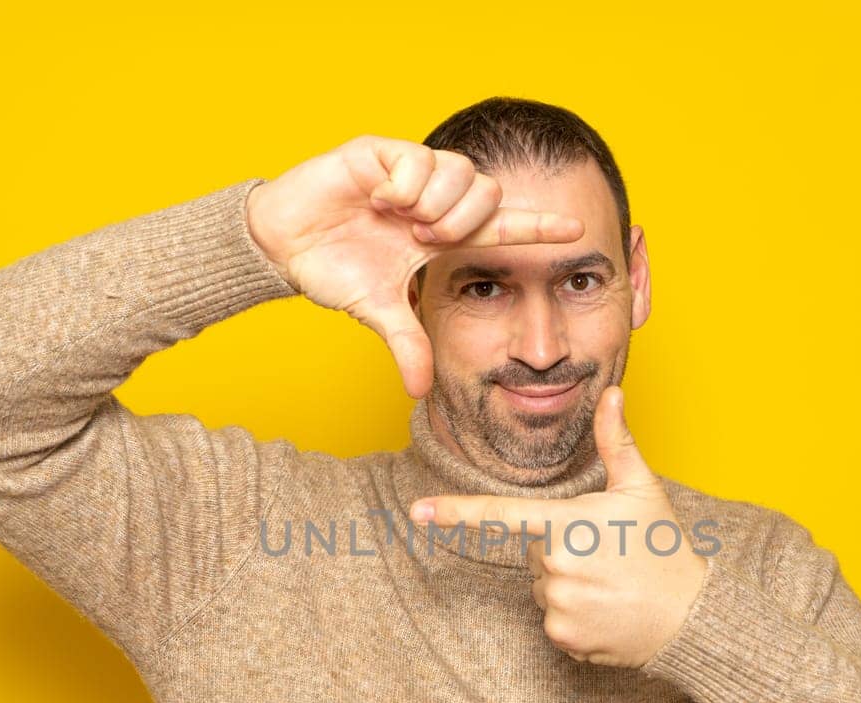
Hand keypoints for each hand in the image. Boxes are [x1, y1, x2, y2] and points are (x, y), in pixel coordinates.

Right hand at [244, 135, 584, 397]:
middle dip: (462, 222)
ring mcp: (410, 172)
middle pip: (488, 193)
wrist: (283, 242)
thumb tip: (420, 393)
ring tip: (400, 220)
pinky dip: (403, 185)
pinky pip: (418, 158)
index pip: (502, 227)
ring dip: (435, 204)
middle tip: (424, 240)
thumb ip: (406, 343)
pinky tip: (379, 199)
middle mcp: (435, 199)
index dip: (538, 228)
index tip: (577, 232)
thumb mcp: (376, 311)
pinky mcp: (382, 151)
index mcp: (442, 233)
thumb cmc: (332, 268)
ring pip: (460, 172)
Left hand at [407, 386, 707, 667]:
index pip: (502, 515)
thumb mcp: (642, 490)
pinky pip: (551, 618)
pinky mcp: (561, 637)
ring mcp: (557, 605)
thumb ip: (618, 442)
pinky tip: (606, 610)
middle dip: (563, 550)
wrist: (688, 617)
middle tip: (607, 555)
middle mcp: (556, 566)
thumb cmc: (665, 548)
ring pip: (542, 586)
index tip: (417, 512)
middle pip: (535, 552)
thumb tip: (612, 394)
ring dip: (568, 584)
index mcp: (568, 525)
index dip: (456, 512)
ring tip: (610, 585)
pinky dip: (574, 615)